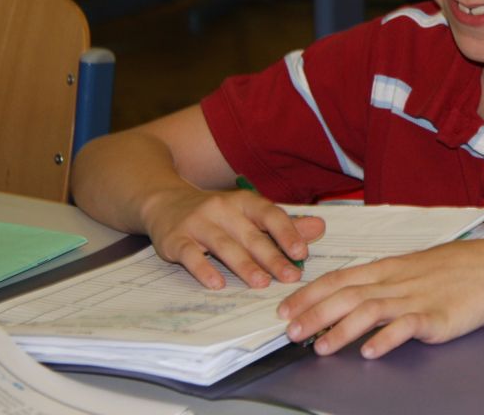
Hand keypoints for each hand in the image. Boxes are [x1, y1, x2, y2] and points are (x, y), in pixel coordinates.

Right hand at [142, 187, 324, 289]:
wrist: (164, 200)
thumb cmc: (216, 213)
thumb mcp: (248, 213)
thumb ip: (282, 224)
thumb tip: (319, 227)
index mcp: (244, 202)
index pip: (270, 215)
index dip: (287, 233)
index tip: (302, 253)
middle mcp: (222, 209)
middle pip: (251, 235)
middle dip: (272, 257)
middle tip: (290, 277)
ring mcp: (197, 223)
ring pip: (224, 245)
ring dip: (244, 265)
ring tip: (261, 283)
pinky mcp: (175, 239)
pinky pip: (190, 254)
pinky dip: (203, 269)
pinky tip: (216, 284)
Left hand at [277, 235, 483, 358]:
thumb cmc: (461, 267)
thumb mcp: (417, 266)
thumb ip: (387, 280)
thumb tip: (356, 293)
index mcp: (390, 267)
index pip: (341, 278)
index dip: (310, 293)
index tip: (285, 308)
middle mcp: (398, 281)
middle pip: (347, 295)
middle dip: (314, 313)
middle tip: (289, 332)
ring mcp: (417, 298)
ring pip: (370, 310)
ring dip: (341, 329)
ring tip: (320, 347)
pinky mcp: (438, 317)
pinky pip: (407, 326)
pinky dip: (386, 338)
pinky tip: (370, 351)